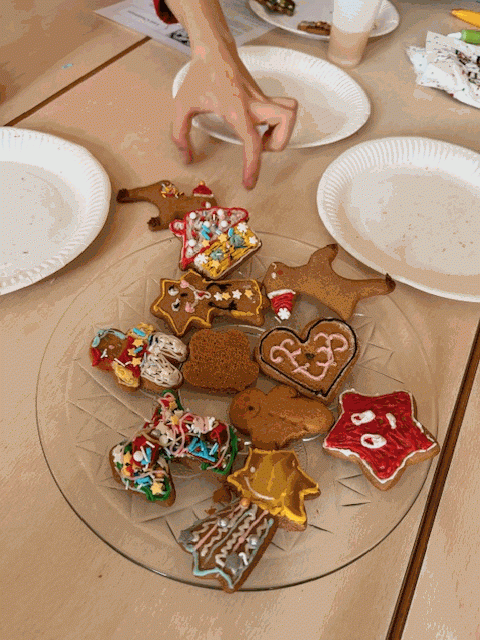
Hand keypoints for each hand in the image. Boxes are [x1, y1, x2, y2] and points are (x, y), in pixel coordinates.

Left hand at [172, 51, 296, 189]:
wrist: (213, 48)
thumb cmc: (200, 75)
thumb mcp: (181, 105)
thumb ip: (179, 135)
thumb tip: (187, 158)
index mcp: (235, 108)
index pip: (252, 141)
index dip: (253, 166)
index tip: (249, 183)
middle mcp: (254, 103)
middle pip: (286, 120)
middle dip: (278, 143)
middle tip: (259, 148)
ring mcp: (262, 98)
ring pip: (291, 113)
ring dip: (282, 132)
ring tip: (262, 138)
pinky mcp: (264, 96)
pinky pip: (283, 111)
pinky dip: (278, 123)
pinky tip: (259, 126)